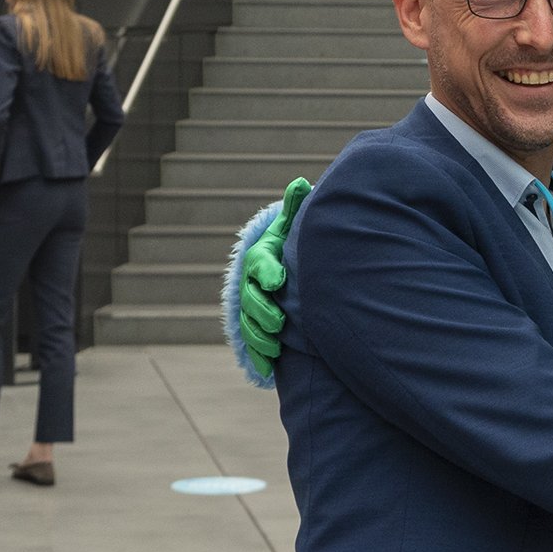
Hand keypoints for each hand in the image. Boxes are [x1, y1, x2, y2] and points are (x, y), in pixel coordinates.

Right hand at [238, 179, 309, 373]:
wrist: (281, 272)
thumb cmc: (290, 248)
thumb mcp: (293, 228)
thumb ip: (296, 209)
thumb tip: (303, 183)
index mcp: (263, 260)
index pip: (259, 265)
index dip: (266, 272)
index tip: (278, 280)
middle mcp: (253, 286)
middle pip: (252, 301)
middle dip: (263, 312)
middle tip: (279, 322)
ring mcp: (253, 310)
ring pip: (250, 326)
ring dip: (260, 337)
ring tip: (275, 345)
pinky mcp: (258, 331)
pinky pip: (254, 347)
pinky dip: (261, 357)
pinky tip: (270, 368)